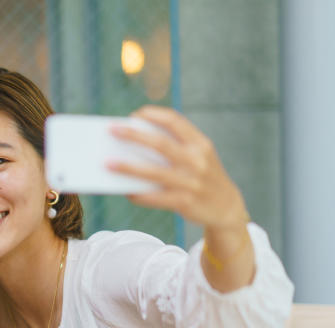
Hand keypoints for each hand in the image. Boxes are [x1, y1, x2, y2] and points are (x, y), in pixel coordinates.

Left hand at [108, 105, 247, 231]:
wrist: (226, 207)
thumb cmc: (202, 176)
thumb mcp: (199, 156)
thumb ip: (175, 146)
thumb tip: (134, 142)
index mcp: (200, 144)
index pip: (176, 122)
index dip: (154, 115)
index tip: (135, 114)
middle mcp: (197, 161)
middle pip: (160, 144)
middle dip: (134, 135)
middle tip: (111, 130)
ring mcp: (192, 182)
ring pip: (154, 172)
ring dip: (128, 167)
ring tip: (107, 163)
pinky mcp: (185, 202)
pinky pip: (155, 197)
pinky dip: (138, 194)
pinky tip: (125, 191)